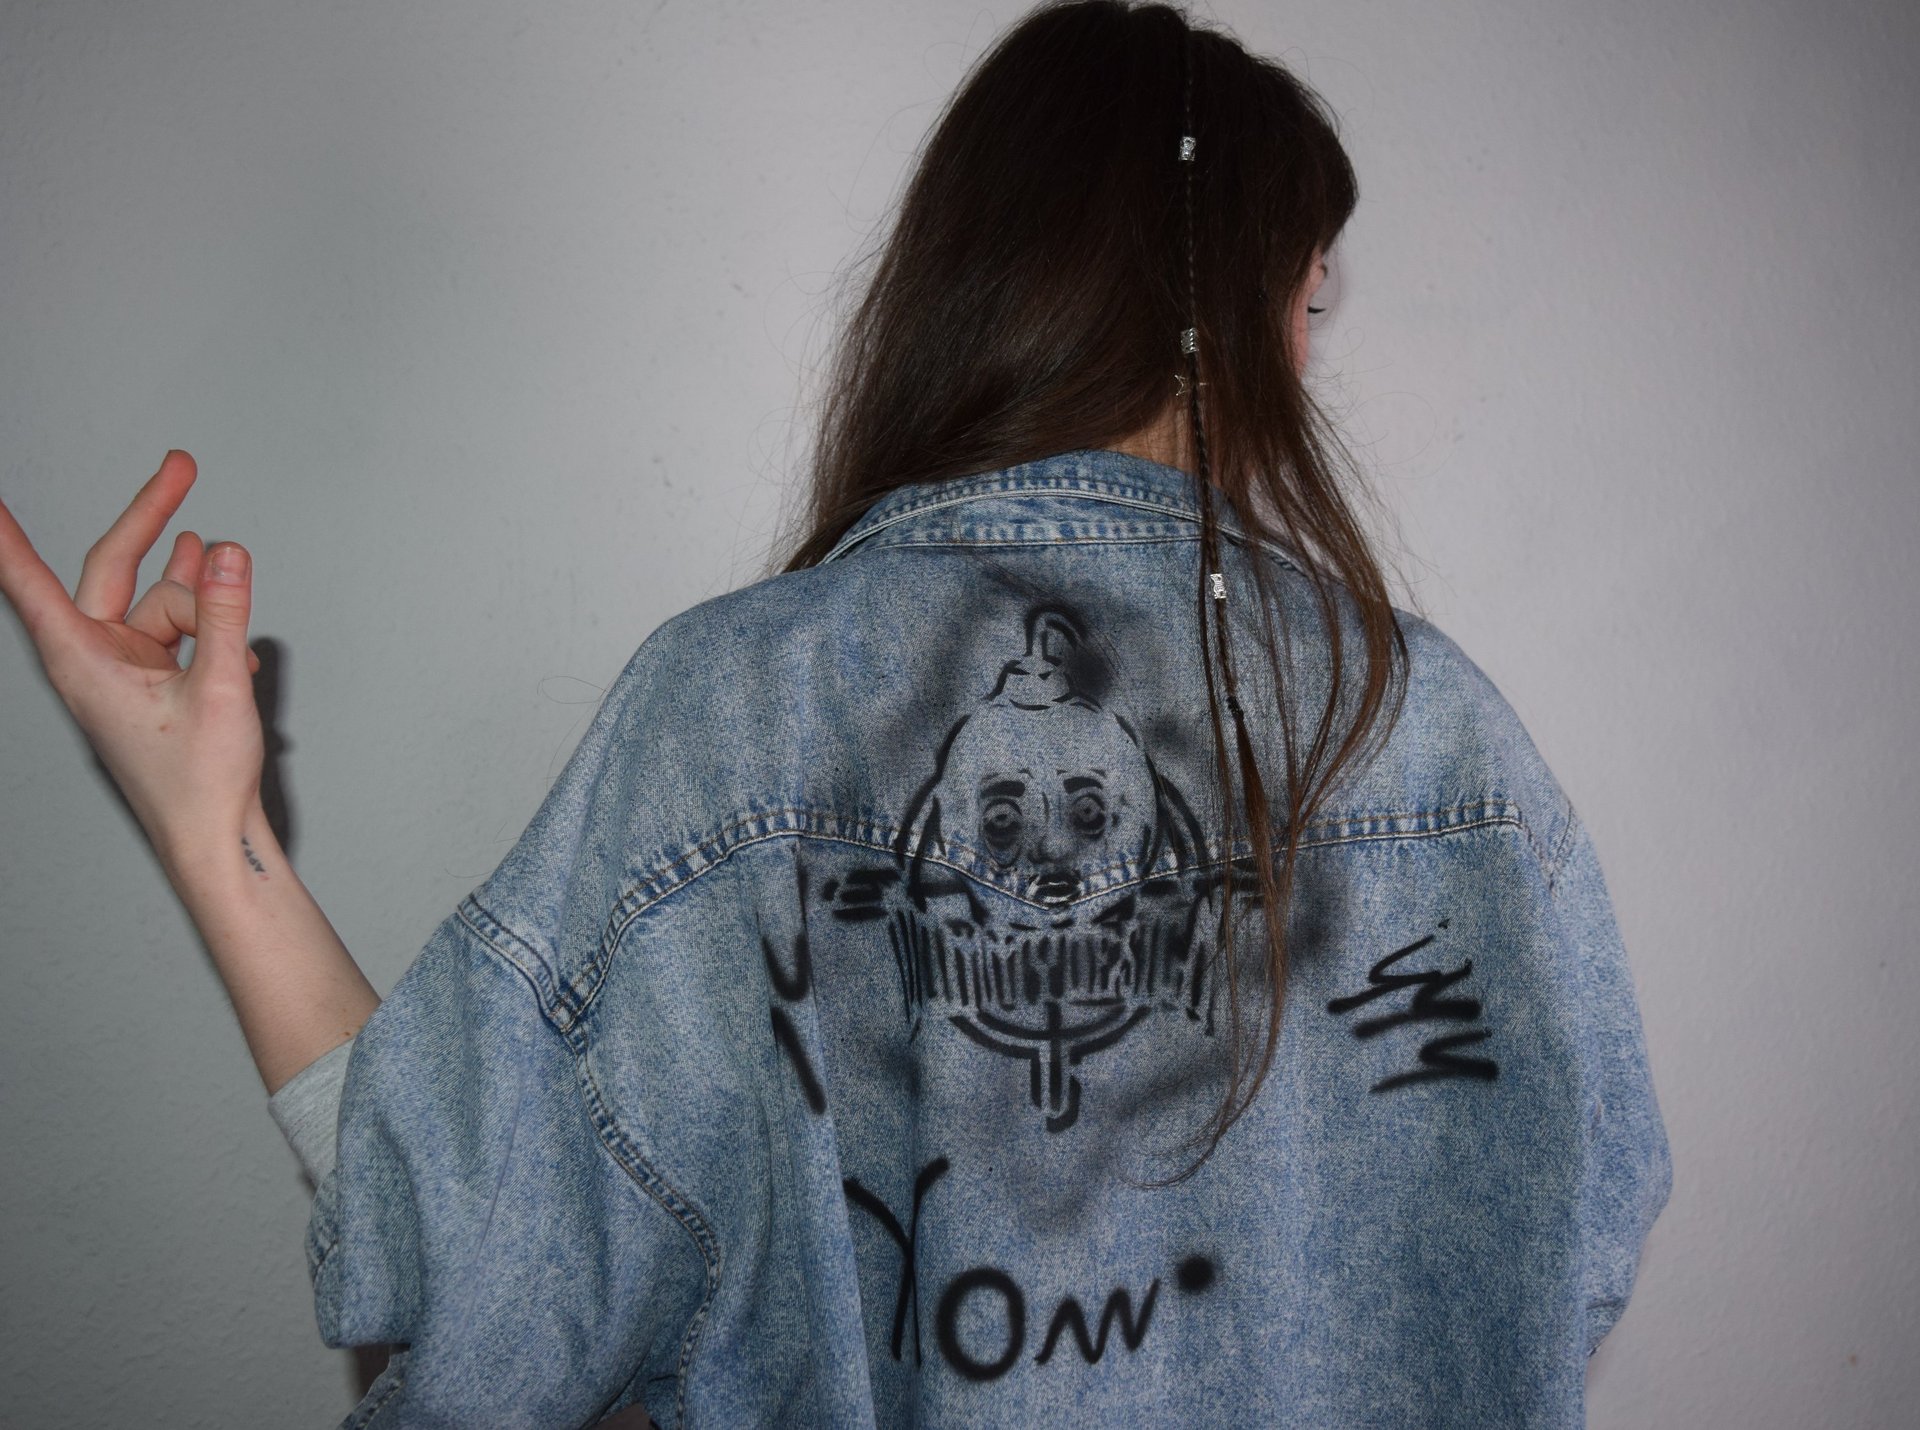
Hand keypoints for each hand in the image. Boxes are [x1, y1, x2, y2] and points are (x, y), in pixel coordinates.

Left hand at [0, 451, 267, 867]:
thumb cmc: (197, 784)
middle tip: (181, 468)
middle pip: (113, 568)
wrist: (214, 835)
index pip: (28, 582)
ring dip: (199, 598)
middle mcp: (94, 658)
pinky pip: (176, 627)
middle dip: (153, 518)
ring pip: (161, 601)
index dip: (5, 538)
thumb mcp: (220, 688)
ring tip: (228, 577)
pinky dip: (210, 630)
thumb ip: (221, 614)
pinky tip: (237, 652)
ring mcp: (122, 667)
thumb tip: (225, 553)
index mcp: (83, 661)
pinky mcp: (148, 678)